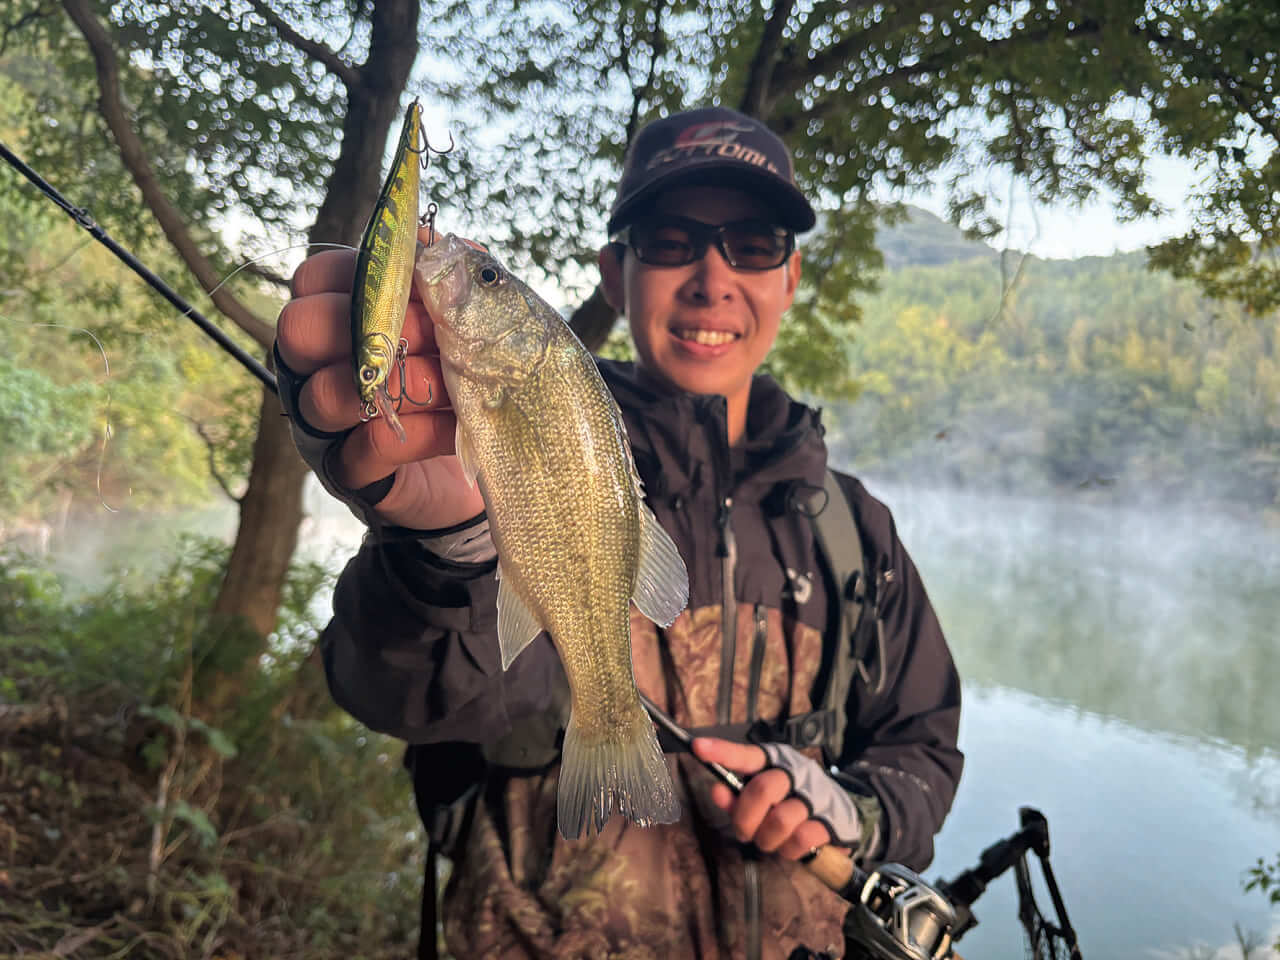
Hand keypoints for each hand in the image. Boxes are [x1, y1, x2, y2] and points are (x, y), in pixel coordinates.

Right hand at [275, 224, 483, 528]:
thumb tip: (448, 245)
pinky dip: (420, 433)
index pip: (315, 277)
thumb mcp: (469, 323)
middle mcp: (315, 366)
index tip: (421, 285)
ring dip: (402, 383)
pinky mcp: (349, 471)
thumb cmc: (467, 378)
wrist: (488, 460)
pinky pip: (368, 445)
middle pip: (298, 328)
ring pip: (327, 392)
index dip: (364, 275)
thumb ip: (456, 280)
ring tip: (451, 386)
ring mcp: (323, 421)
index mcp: (338, 317)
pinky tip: (456, 426)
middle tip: (433, 336)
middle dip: (370, 327)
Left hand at [691, 737, 833, 860]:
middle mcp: (796, 772)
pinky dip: (788, 850)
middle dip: (745, 819)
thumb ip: (736, 796)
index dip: (722, 751)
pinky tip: (789, 845)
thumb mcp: (760, 797)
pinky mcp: (830, 821)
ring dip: (766, 838)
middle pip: (762, 789)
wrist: (838, 815)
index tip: (698, 748)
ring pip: (780, 819)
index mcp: (774, 761)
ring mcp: (816, 795)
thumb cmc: (788, 802)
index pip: (747, 754)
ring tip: (769, 839)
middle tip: (744, 832)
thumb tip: (718, 792)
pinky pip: (800, 839)